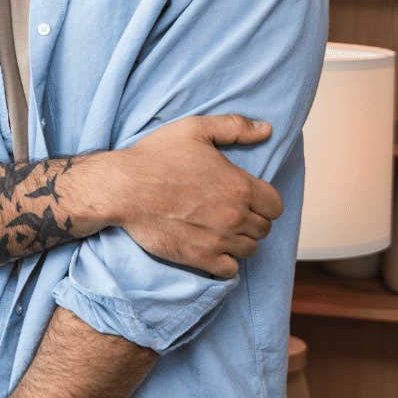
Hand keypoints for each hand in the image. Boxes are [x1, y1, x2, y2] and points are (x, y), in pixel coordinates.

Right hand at [97, 114, 283, 278]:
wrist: (123, 188)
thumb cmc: (156, 156)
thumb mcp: (195, 129)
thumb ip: (234, 127)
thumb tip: (267, 129)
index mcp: (239, 186)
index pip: (275, 206)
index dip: (264, 202)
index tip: (248, 198)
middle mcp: (234, 215)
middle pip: (264, 229)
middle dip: (252, 221)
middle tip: (231, 213)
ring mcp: (218, 239)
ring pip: (250, 249)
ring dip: (241, 241)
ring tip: (223, 231)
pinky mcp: (199, 257)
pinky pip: (230, 270)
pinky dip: (227, 262)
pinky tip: (214, 249)